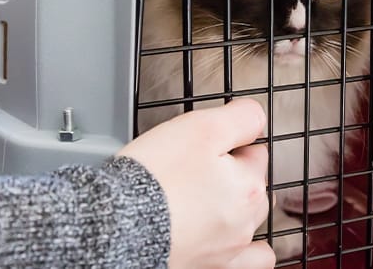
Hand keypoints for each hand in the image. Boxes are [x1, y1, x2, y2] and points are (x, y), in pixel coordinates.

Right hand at [118, 99, 274, 268]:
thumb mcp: (202, 127)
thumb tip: (257, 118)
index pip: (255, 150)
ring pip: (248, 221)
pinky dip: (243, 250)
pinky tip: (225, 238)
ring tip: (204, 199)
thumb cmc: (155, 178)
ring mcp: (228, 249)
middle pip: (252, 185)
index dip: (228, 141)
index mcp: (249, 185)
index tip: (203, 145)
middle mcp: (245, 221)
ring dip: (235, 208)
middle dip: (231, 173)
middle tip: (193, 168)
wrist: (116, 225)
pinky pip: (247, 263)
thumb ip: (241, 118)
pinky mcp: (208, 267)